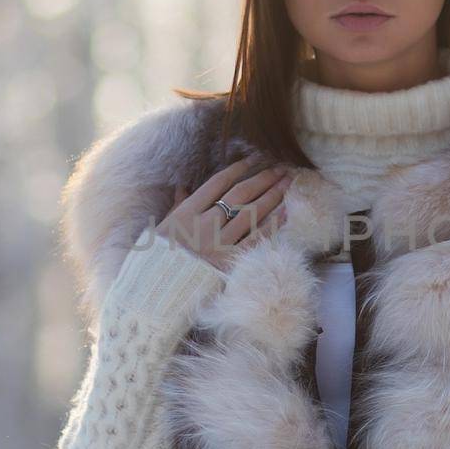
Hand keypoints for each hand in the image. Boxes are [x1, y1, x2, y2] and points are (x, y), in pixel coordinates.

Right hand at [156, 156, 291, 271]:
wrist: (162, 289)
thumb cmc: (162, 256)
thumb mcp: (165, 227)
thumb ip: (178, 205)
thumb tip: (183, 187)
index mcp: (187, 212)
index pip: (218, 183)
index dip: (239, 168)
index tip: (256, 159)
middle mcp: (204, 225)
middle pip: (240, 195)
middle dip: (263, 178)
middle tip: (281, 168)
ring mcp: (218, 244)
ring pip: (252, 213)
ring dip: (273, 195)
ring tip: (287, 183)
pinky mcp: (229, 262)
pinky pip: (257, 239)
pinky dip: (273, 224)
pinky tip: (286, 211)